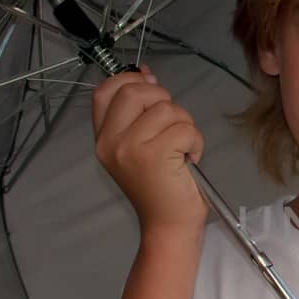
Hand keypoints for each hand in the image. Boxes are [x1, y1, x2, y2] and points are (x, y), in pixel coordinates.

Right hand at [90, 66, 206, 234]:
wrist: (167, 225)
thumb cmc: (159, 187)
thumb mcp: (140, 145)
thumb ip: (139, 112)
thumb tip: (146, 73)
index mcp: (103, 138)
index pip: (104, 91)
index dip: (128, 79)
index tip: (150, 85)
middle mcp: (110, 141)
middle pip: (135, 91)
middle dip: (163, 99)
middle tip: (172, 125)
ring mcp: (130, 147)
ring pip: (166, 109)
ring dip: (185, 125)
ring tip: (182, 150)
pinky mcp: (153, 155)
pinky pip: (184, 128)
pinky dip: (196, 141)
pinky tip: (190, 159)